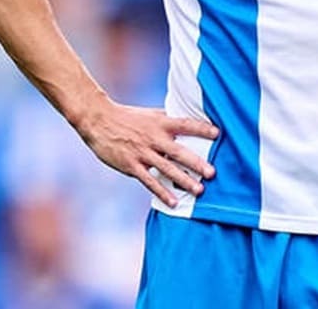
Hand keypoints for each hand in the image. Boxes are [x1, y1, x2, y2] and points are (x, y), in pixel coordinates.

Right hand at [74, 99, 218, 207]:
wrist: (99, 120)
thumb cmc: (126, 117)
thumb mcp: (149, 114)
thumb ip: (166, 119)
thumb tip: (186, 120)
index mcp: (159, 123)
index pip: (184, 124)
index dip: (201, 128)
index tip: (218, 133)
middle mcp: (153, 138)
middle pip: (179, 152)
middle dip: (196, 162)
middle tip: (212, 173)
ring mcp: (142, 153)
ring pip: (166, 169)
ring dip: (183, 180)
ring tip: (199, 190)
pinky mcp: (132, 165)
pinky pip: (149, 181)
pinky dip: (162, 193)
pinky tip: (174, 203)